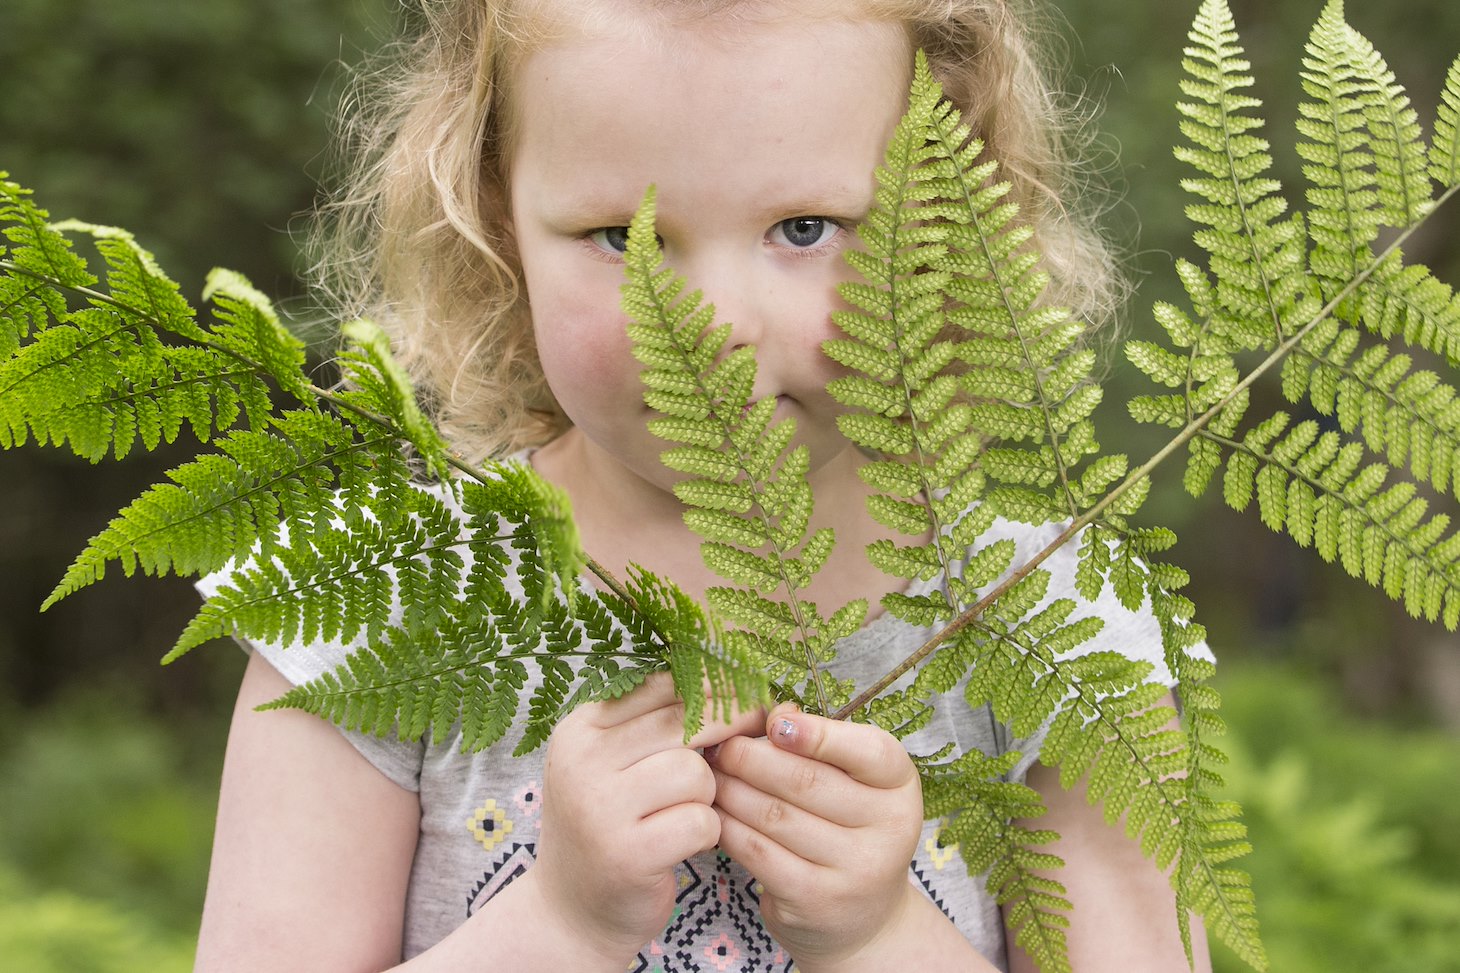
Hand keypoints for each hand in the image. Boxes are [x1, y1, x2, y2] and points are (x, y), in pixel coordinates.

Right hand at [522, 673, 764, 964]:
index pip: (664, 685)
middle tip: (752, 743)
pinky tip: (690, 842)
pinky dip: (708, 832)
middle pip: (686, 722)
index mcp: (580, 728)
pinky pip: (701, 821)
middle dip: (728, 733)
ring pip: (696, 772)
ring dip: (710, 793)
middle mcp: (583, 760)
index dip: (715, 689)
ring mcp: (600, 807)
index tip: (748, 699)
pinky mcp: (627, 853)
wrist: (569, 914)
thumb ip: (659, 723)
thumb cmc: (607, 828)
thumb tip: (741, 684)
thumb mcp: (614, 765)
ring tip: (691, 811)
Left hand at [708, 702, 925, 967]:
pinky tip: (714, 812)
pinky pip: (759, 852)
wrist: (861, 917)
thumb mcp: (852, 782)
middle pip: (807, 781)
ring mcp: (856, 870)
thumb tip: (777, 711)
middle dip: (752, 757)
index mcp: (900, 786)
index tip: (773, 721)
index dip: (817, 733)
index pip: (869, 751)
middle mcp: (890, 828)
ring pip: (776, 815)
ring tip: (710, 774)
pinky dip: (729, 827)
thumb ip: (820, 743)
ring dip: (732, 789)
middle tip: (720, 746)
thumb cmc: (847, 828)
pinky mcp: (817, 900)